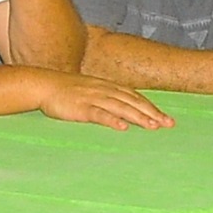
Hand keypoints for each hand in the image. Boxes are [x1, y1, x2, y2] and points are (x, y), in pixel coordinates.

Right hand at [34, 75, 171, 129]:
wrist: (43, 84)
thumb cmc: (66, 90)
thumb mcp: (91, 89)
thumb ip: (107, 97)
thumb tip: (123, 109)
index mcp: (108, 86)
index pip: (135, 96)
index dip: (152, 107)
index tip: (166, 118)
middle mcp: (104, 90)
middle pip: (133, 102)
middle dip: (152, 113)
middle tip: (168, 125)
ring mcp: (93, 98)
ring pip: (121, 107)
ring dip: (138, 117)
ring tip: (153, 126)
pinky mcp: (81, 108)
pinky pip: (99, 114)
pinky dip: (112, 120)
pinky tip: (123, 127)